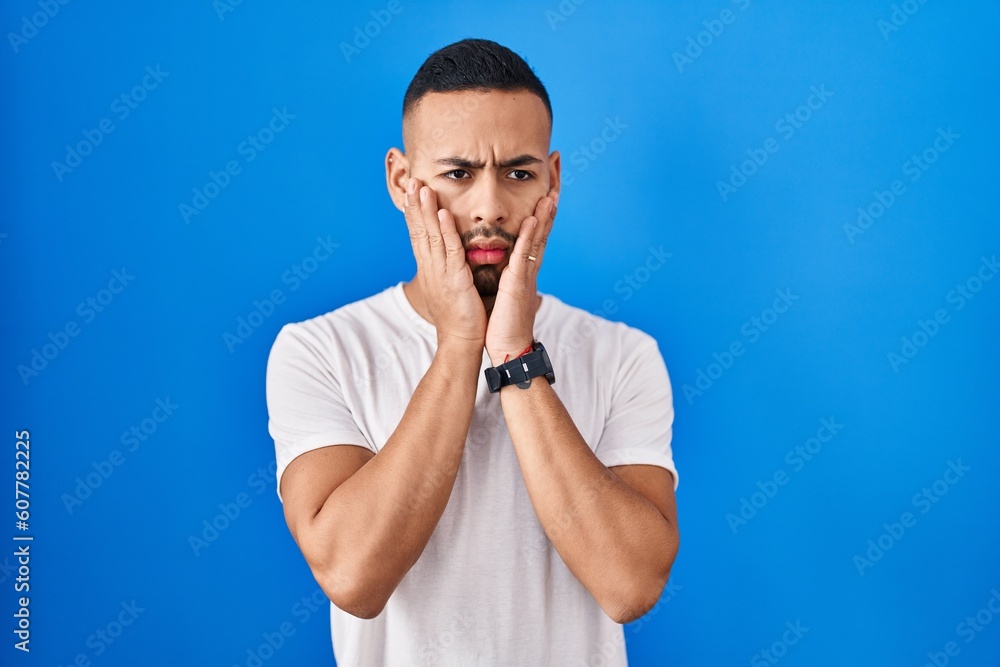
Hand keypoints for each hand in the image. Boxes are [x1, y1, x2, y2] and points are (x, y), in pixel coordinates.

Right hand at [403, 177, 486, 348]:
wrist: (461, 340)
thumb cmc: (460, 315)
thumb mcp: (449, 286)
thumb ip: (448, 267)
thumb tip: (449, 255)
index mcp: (430, 269)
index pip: (418, 235)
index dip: (414, 213)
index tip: (412, 191)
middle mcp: (431, 268)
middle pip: (419, 231)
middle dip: (415, 205)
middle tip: (411, 180)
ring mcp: (441, 273)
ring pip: (431, 237)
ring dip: (427, 211)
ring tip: (422, 188)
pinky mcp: (455, 280)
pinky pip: (450, 252)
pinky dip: (446, 232)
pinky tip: (443, 214)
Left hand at [486, 190, 557, 364]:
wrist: (510, 348)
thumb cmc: (506, 323)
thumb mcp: (509, 291)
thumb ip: (515, 277)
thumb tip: (517, 269)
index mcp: (527, 266)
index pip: (537, 229)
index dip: (544, 206)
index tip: (549, 183)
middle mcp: (531, 267)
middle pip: (544, 227)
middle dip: (551, 200)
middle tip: (557, 174)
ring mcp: (527, 274)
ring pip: (538, 238)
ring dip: (545, 214)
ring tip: (551, 190)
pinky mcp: (518, 284)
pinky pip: (524, 256)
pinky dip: (528, 237)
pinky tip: (532, 219)